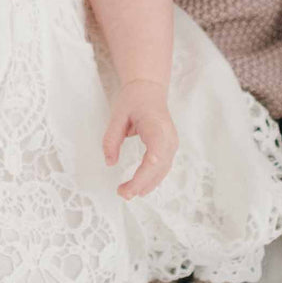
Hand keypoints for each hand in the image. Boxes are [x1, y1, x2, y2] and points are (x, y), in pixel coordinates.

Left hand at [102, 78, 177, 199]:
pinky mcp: (169, 146)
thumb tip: (109, 162)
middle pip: (159, 169)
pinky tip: (140, 186)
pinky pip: (163, 166)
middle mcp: (169, 139)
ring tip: (127, 193)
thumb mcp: (117, 116)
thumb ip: (112, 139)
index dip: (141, 178)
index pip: (154, 160)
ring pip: (163, 170)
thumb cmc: (134, 99)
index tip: (127, 189)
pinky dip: (152, 178)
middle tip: (122, 194)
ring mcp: (172, 143)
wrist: (149, 88)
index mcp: (158, 130)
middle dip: (141, 185)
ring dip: (147, 184)